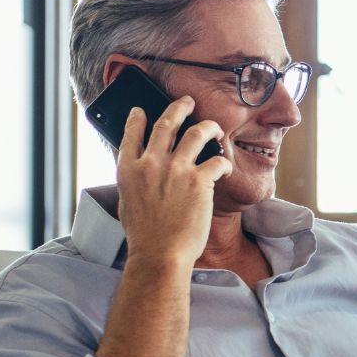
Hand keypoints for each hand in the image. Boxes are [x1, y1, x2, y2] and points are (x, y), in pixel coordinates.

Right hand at [115, 97, 232, 266]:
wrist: (160, 255)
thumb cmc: (145, 237)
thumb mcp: (128, 203)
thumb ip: (135, 182)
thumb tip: (141, 172)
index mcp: (129, 170)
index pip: (131, 134)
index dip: (137, 119)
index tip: (141, 110)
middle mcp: (151, 163)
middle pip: (166, 123)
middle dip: (178, 107)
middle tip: (187, 101)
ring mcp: (176, 170)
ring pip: (196, 132)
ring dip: (209, 126)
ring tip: (215, 128)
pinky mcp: (200, 180)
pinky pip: (217, 160)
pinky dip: (224, 163)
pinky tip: (227, 169)